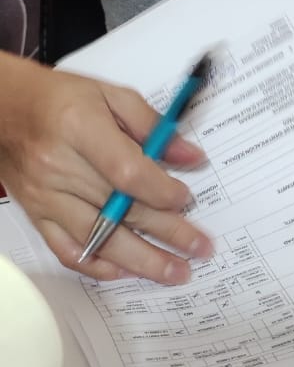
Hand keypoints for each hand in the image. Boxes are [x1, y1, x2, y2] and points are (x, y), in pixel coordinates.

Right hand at [0, 54, 212, 282]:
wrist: (4, 109)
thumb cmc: (58, 98)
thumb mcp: (109, 94)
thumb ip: (152, 124)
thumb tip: (189, 156)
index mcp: (80, 128)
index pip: (127, 172)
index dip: (161, 190)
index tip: (186, 198)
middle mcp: (60, 167)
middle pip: (120, 210)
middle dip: (168, 232)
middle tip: (200, 248)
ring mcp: (46, 196)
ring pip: (99, 238)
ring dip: (142, 260)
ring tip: (175, 272)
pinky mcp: (38, 215)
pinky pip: (68, 250)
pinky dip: (99, 266)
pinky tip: (127, 271)